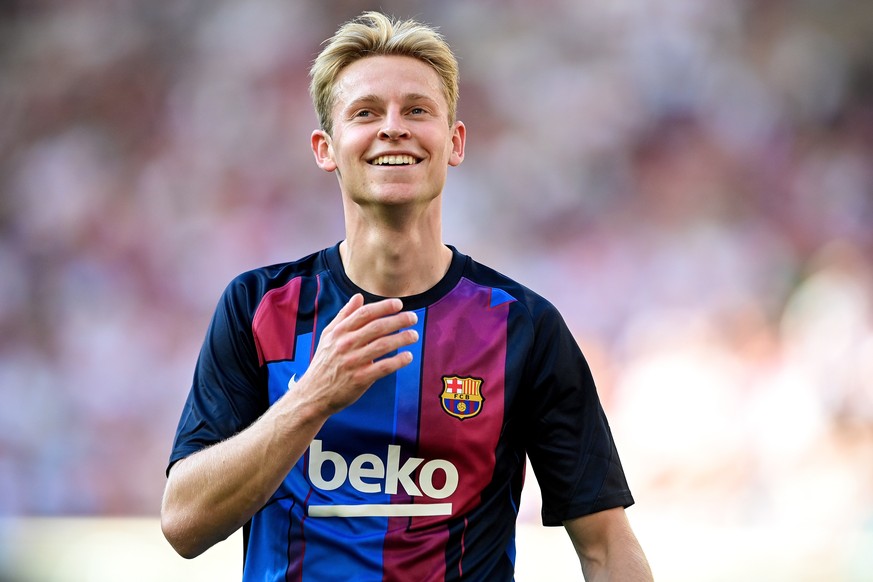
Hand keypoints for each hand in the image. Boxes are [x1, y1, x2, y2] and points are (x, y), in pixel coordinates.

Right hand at [293, 294, 417, 415]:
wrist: (313, 393)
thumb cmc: (324, 362)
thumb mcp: (328, 336)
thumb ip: (344, 316)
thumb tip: (358, 297)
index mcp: (339, 332)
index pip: (364, 313)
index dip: (383, 307)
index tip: (399, 304)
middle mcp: (345, 344)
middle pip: (377, 327)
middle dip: (399, 320)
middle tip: (413, 318)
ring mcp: (353, 361)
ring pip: (383, 345)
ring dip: (402, 338)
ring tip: (414, 335)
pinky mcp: (360, 378)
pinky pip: (383, 367)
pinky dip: (398, 361)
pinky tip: (408, 356)